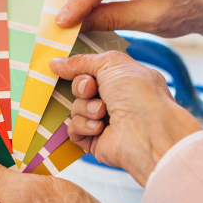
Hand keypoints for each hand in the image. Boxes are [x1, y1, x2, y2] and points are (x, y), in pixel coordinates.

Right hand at [50, 51, 201, 185]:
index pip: (92, 71)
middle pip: (80, 88)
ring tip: (103, 112)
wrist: (146, 131)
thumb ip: (81, 61)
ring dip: (86, 108)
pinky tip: (99, 128)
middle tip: (93, 90)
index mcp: (123, 80)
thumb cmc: (138, 93)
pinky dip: (84, 126)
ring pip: (75, 109)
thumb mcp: (110, 63)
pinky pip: (73, 129)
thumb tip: (55, 63)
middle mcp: (115, 100)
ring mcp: (105, 121)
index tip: (74, 68)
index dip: (81, 69)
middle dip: (82, 87)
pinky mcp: (95, 141)